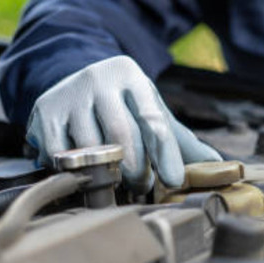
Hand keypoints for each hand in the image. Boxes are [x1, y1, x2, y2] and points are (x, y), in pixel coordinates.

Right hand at [26, 55, 220, 187]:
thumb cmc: (123, 104)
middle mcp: (98, 81)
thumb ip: (181, 139)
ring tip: (116, 182)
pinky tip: (86, 174)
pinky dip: (76, 171)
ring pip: (90, 149)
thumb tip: (219, 166)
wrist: (74, 80)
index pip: (153, 120)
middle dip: (135, 168)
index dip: (165, 154)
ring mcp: (68, 96)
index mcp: (131, 77)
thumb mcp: (151, 111)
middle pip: (122, 136)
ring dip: (106, 174)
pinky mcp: (44, 114)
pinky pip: (61, 155)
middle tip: (142, 185)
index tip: (174, 181)